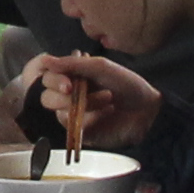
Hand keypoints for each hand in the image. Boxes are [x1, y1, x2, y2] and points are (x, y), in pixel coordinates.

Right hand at [29, 50, 162, 151]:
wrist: (148, 110)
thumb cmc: (128, 85)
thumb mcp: (101, 67)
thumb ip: (72, 63)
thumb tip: (45, 60)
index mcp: (73, 77)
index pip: (48, 78)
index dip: (53, 80)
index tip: (67, 84)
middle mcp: (71, 96)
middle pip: (47, 98)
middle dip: (64, 95)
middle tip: (78, 91)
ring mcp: (76, 115)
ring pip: (59, 112)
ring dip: (84, 104)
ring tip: (107, 99)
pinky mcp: (82, 132)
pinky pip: (72, 127)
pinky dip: (89, 119)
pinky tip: (107, 113)